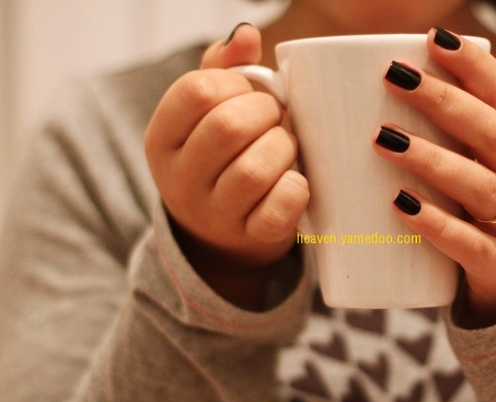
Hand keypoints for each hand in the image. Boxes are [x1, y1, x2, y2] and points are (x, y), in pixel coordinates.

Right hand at [145, 24, 308, 306]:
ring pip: (255, 169)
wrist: (221, 236)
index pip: (197, 90)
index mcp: (162, 138)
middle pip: (229, 127)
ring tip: (286, 150)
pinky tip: (295, 182)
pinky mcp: (249, 238)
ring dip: (284, 150)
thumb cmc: (221, 160)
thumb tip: (246, 32)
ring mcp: (212, 214)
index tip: (249, 95)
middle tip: (276, 121)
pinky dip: (296, 189)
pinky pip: (279, 209)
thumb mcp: (206, 115)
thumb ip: (223, 70)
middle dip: (267, 115)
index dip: (237, 85)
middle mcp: (178, 178)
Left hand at [373, 28, 495, 326]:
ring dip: (434, 160)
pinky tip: (403, 206)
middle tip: (396, 79)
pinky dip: (436, 224)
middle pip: (492, 134)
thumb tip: (380, 89)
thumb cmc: (486, 211)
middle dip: (446, 103)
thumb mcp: (487, 168)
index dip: (475, 66)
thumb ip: (455, 135)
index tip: (434, 39)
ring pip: (481, 186)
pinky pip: (470, 244)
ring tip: (386, 140)